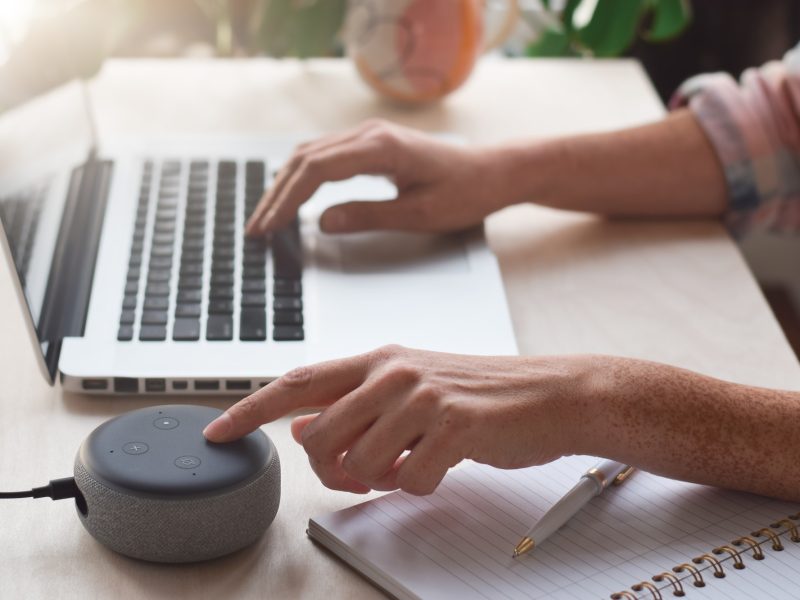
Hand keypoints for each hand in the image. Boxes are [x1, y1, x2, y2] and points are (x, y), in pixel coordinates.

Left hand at [204, 346, 592, 495]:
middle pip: (319, 436)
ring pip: (360, 464)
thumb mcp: (410, 387)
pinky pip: (408, 480)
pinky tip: (441, 465)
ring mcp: (422, 397)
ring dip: (380, 479)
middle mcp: (393, 372)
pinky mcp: (451, 426)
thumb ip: (356, 404)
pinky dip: (419, 485)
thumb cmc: (478, 393)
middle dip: (330, 470)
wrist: (547, 395)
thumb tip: (304, 426)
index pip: (297, 381)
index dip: (250, 409)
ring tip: (410, 463)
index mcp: (378, 359)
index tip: (218, 432)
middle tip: (359, 475)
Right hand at [245, 120, 509, 235]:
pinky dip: (303, 176)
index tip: (269, 227)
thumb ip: (369, 216)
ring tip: (267, 216)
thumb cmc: (465, 193)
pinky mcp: (372, 144)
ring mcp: (370, 136)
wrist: (493, 172)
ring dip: (285, 184)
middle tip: (256, 228)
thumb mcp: (419, 215)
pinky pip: (326, 155)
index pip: (317, 171)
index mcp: (381, 149)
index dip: (288, 200)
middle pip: (306, 159)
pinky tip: (293, 195)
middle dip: (277, 195)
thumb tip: (321, 222)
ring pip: (311, 154)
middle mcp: (370, 135)